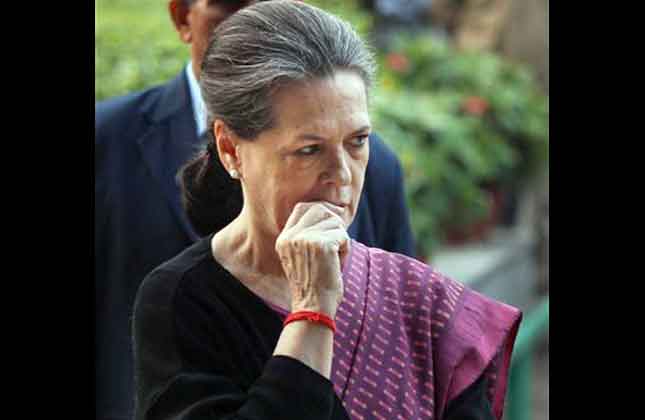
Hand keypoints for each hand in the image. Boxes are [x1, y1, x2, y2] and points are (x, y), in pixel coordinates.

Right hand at [275, 202, 349, 316]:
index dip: (320, 212)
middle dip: (333, 223)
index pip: (302, 208)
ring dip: (340, 239)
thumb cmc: (314, 285)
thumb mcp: (301, 257)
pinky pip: (343, 236)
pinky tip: (338, 264)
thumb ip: (307, 236)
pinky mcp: (321, 244)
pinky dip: (346, 249)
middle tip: (336, 244)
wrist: (314, 308)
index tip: (330, 225)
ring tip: (334, 259)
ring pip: (334, 222)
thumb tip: (332, 212)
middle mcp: (291, 236)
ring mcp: (305, 239)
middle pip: (320, 209)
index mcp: (284, 239)